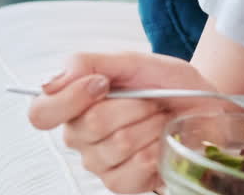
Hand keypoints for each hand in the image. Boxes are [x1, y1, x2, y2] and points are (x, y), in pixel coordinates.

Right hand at [27, 51, 225, 193]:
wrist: (202, 104)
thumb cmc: (165, 84)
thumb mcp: (130, 61)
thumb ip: (86, 64)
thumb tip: (50, 82)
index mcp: (73, 105)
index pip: (40, 113)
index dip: (70, 98)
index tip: (103, 84)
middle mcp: (79, 137)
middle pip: (91, 124)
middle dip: (133, 105)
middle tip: (150, 100)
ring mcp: (99, 163)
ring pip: (119, 145)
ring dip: (151, 125)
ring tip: (159, 118)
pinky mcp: (121, 183)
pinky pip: (136, 168)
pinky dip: (158, 149)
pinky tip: (162, 141)